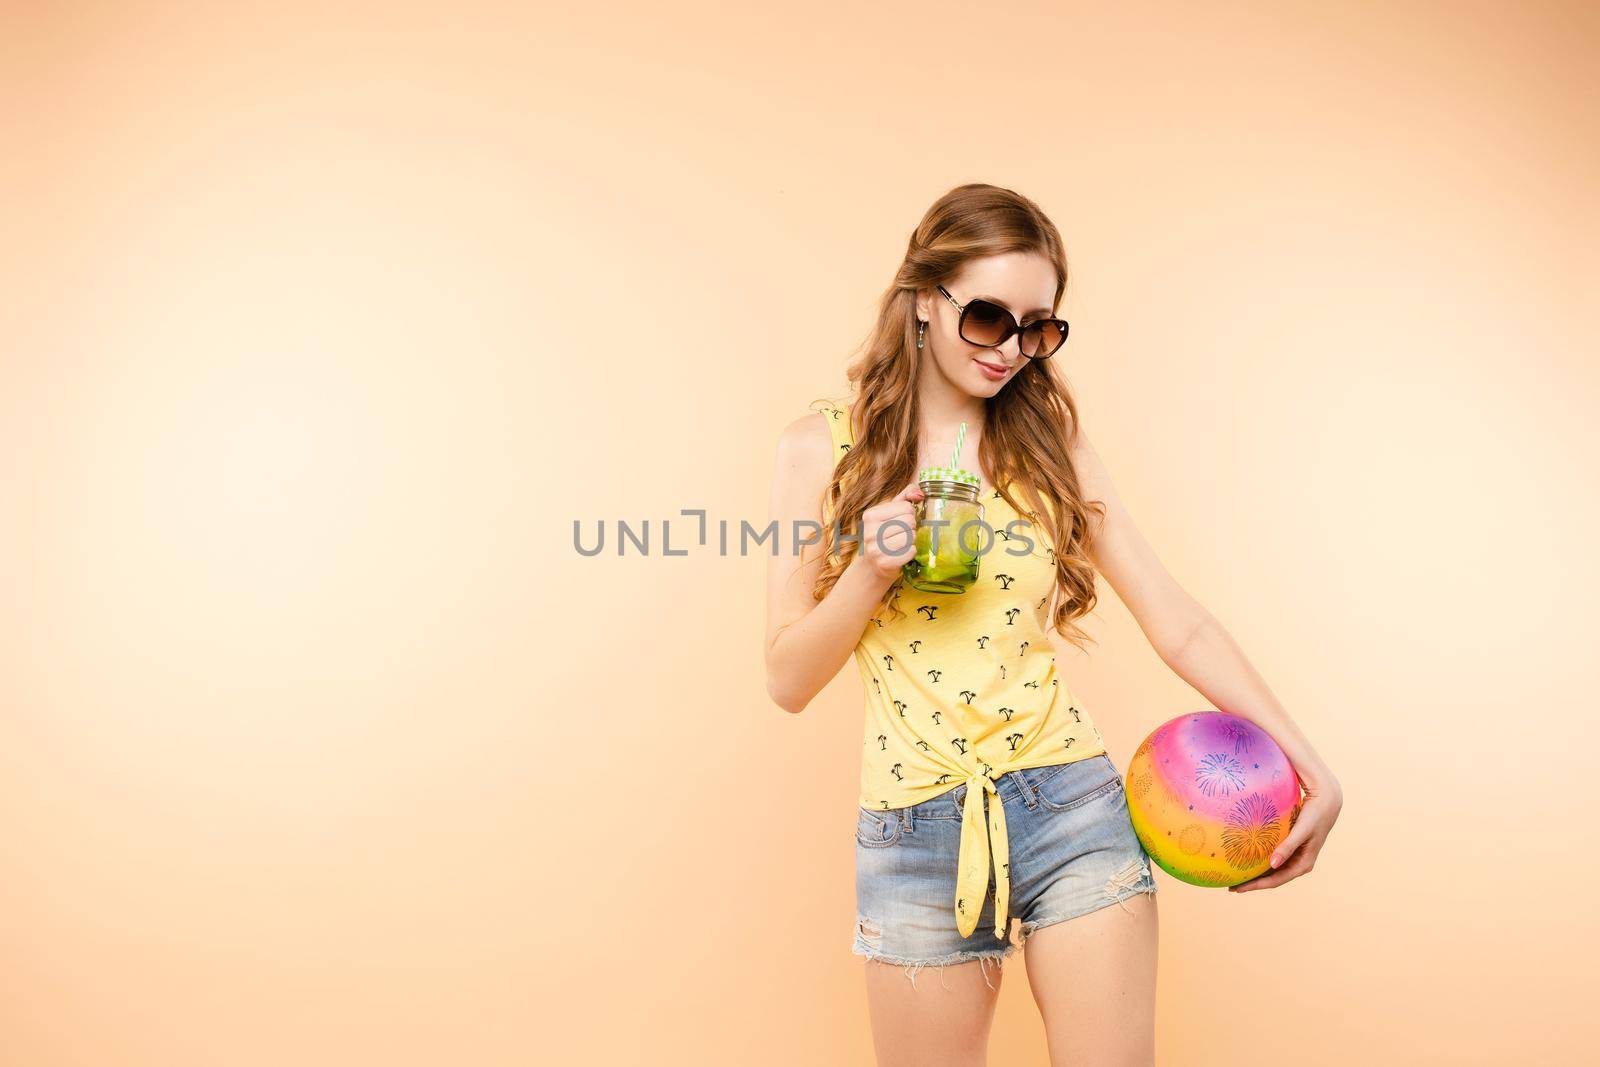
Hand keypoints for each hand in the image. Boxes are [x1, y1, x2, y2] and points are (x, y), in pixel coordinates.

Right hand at [858, 481, 923, 582]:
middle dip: (912, 527)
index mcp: (871, 515)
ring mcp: (876, 549)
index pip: (906, 507)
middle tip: (903, 532)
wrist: (872, 564)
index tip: (902, 519)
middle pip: (909, 521)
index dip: (910, 513)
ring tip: (902, 542)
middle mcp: (870, 532)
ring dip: (912, 540)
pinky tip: (901, 552)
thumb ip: (905, 497)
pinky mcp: (885, 563)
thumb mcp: (890, 512)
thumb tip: (919, 493)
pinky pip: (911, 551)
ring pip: (911, 536)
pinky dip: (911, 552)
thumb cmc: (884, 534)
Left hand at [1229, 773, 1341, 892]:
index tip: (1238, 888)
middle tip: (1230, 886)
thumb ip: (1288, 847)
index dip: (1256, 886)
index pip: (1275, 881)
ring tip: (1236, 875)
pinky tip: (1247, 860)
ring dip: (1255, 874)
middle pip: (1272, 878)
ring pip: (1272, 870)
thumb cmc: (1314, 816)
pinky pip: (1273, 859)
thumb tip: (1273, 864)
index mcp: (1303, 865)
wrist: (1327, 803)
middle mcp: (1299, 864)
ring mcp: (1295, 857)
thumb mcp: (1301, 831)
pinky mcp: (1291, 848)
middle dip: (1252, 882)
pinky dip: (1260, 862)